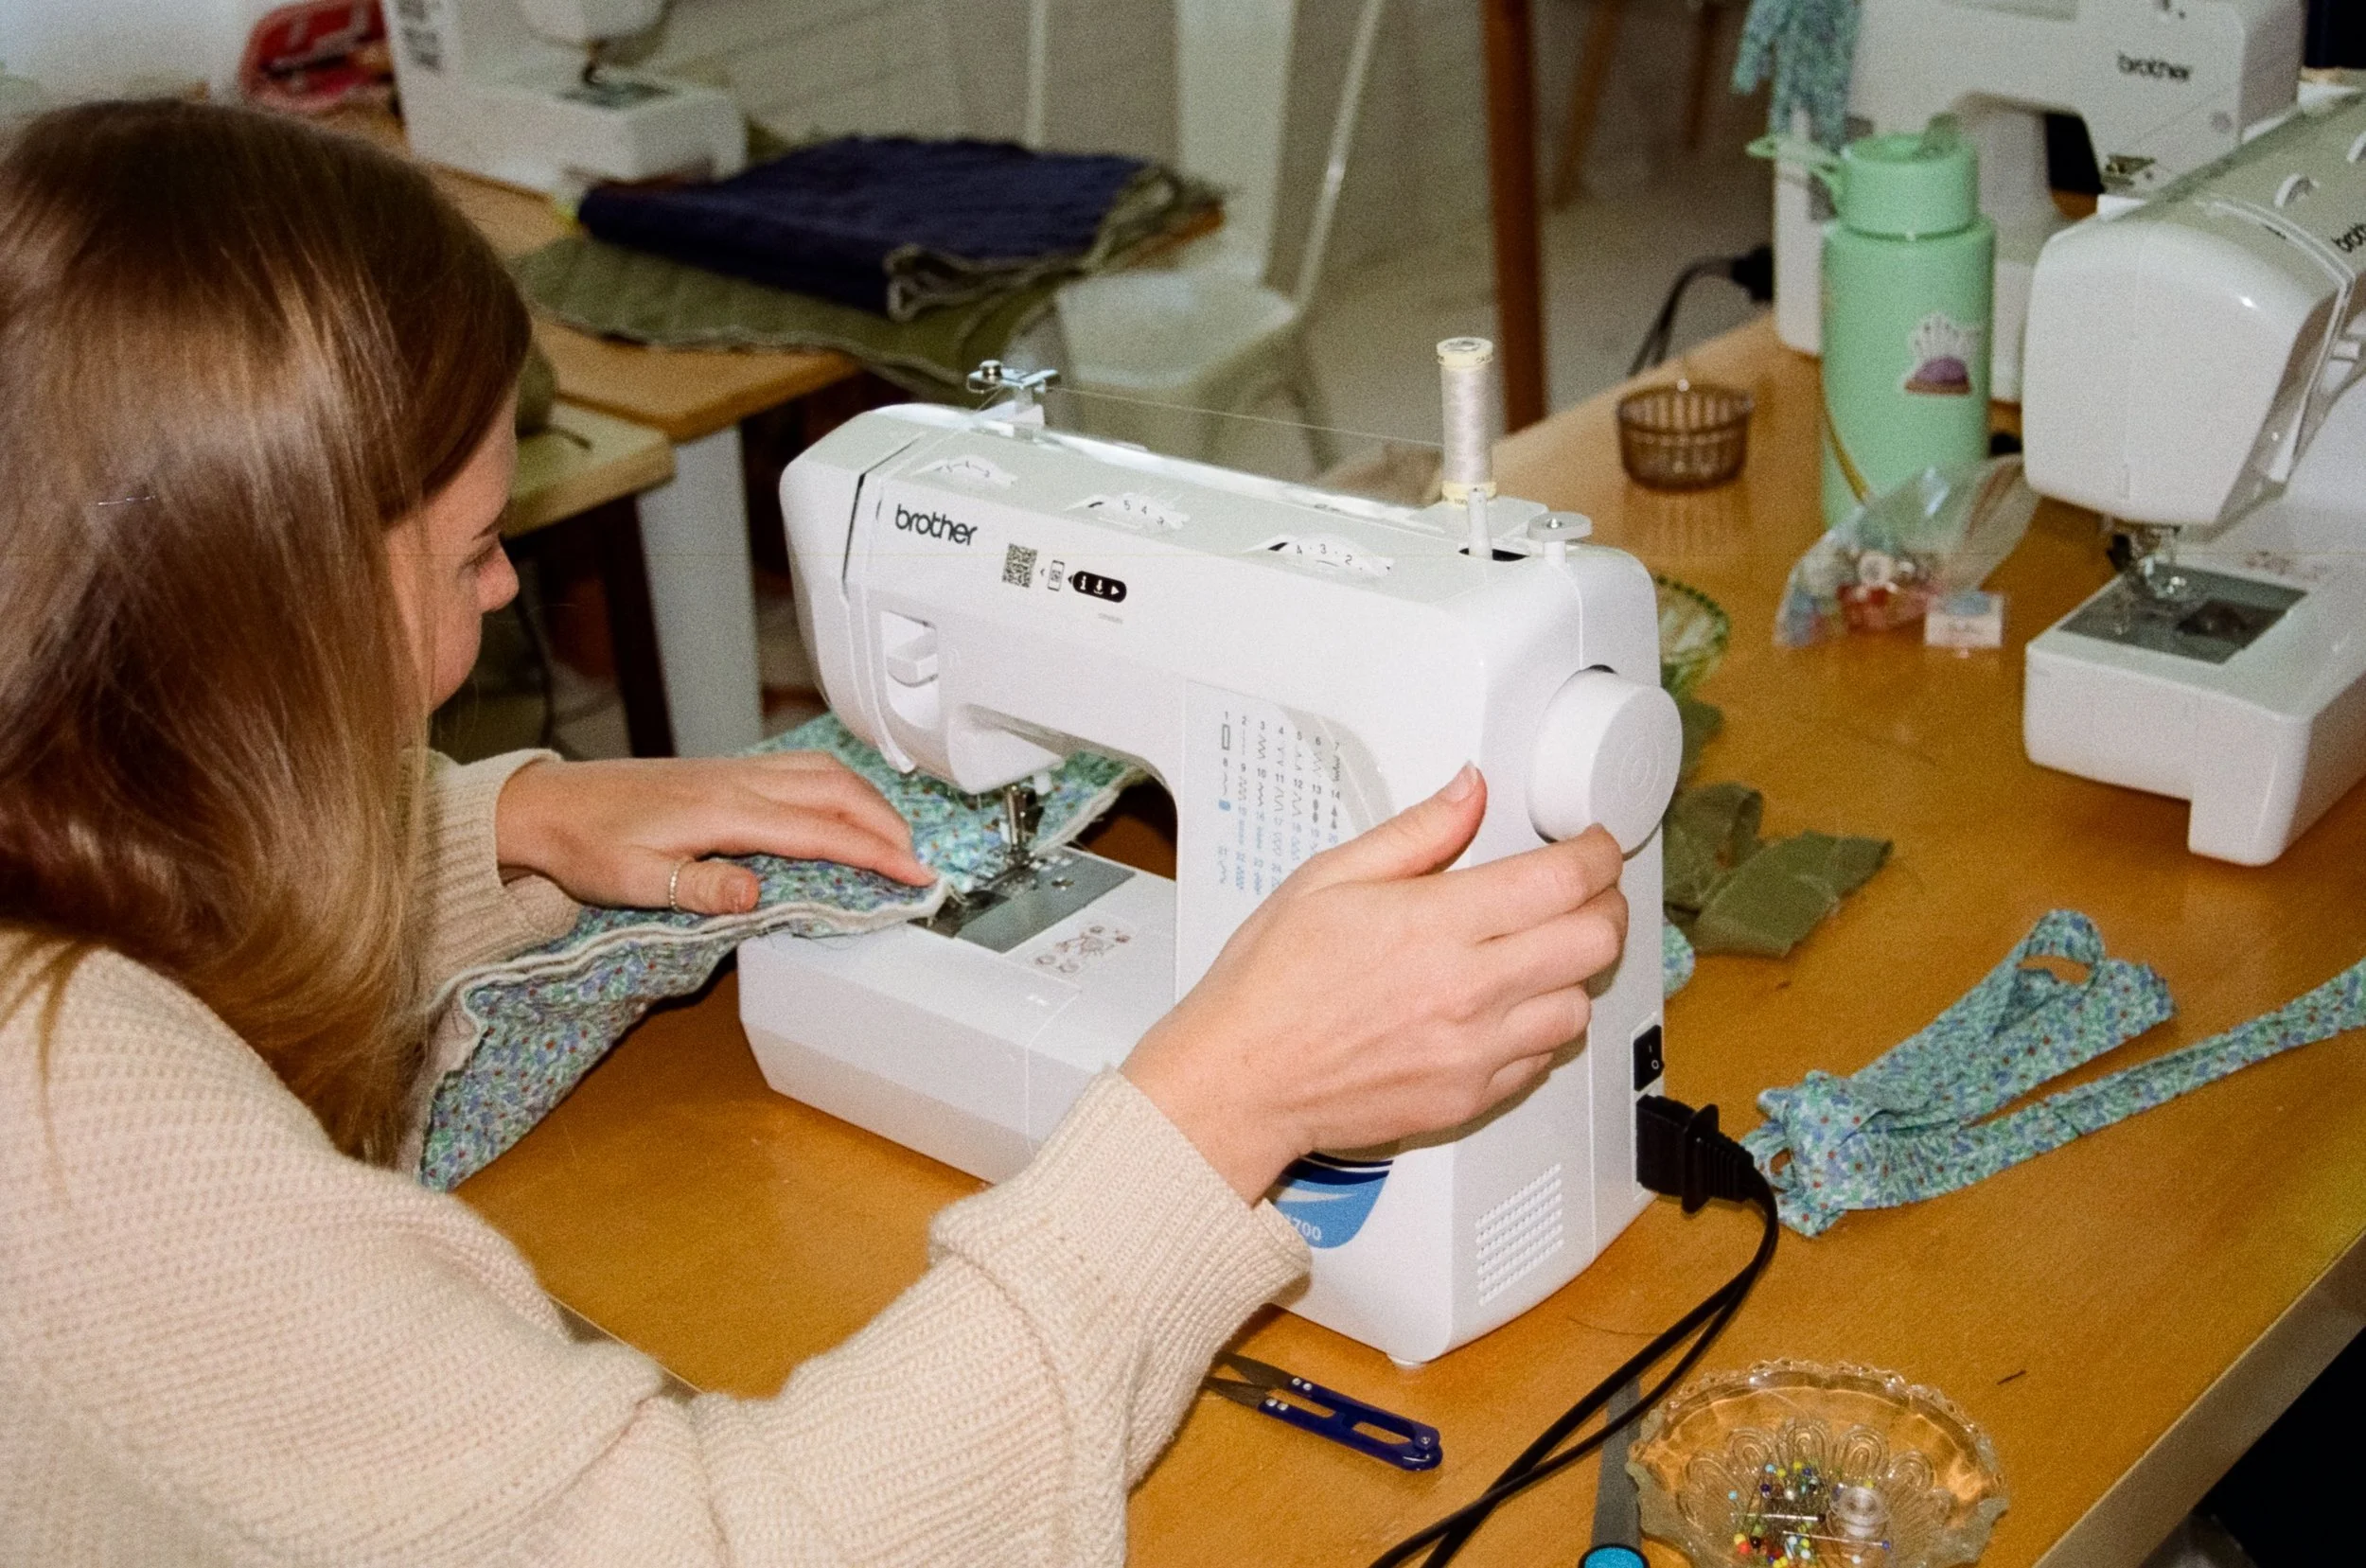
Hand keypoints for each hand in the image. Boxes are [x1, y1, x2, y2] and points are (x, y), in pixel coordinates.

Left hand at [494, 754, 933, 914]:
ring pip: (824, 772)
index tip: (914, 876)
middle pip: (837, 791)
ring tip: (895, 838)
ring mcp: (736, 771)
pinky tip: (845, 806)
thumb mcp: (634, 879)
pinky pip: (802, 769)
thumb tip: (755, 893)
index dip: (875, 854)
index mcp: (726, 811)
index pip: (821, 831)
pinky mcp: (728, 772)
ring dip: (869, 801)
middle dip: (888, 825)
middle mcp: (739, 782)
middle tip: (918, 863)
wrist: (550, 806)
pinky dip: (841, 787)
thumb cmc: (588, 844)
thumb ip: (698, 887)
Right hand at [1122, 766, 1628, 1201]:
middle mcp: (1466, 991)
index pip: (1562, 881)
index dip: (1597, 854)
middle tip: (1588, 892)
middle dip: (1605, 905)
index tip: (1594, 846)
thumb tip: (1469, 791)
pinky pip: (1542, 1059)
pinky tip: (1508, 1006)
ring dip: (1575, 971)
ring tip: (1544, 951)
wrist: (1240, 1081)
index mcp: (1434, 925)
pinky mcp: (1471, 1099)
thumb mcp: (1328, 879)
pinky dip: (1539, 1027)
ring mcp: (1474, 1052)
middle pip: (1594, 942)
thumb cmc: (1268, 986)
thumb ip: (1416, 832)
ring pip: (1579, 1005)